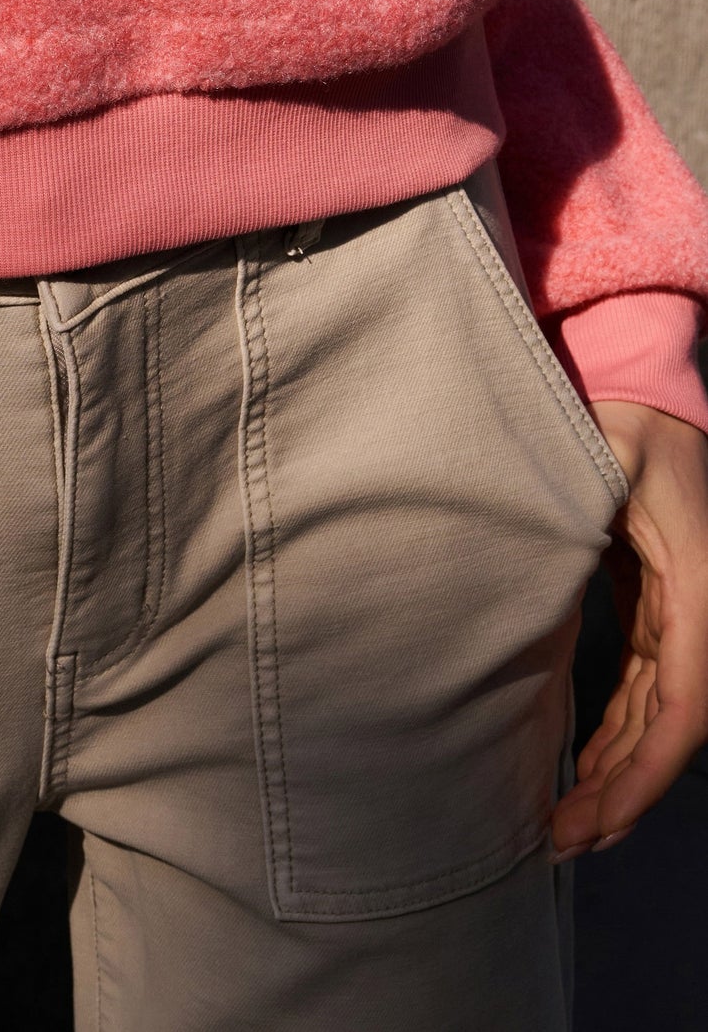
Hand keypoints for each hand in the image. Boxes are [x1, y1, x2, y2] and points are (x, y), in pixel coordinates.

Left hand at [550, 401, 707, 861]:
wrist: (643, 388)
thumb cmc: (618, 421)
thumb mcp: (602, 464)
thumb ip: (586, 520)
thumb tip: (537, 574)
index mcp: (699, 591)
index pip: (683, 707)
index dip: (644, 772)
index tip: (596, 816)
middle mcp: (702, 613)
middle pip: (670, 726)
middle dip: (622, 791)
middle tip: (562, 840)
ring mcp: (686, 613)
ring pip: (660, 714)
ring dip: (621, 770)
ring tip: (569, 822)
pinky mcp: (663, 606)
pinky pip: (650, 686)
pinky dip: (622, 731)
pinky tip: (589, 767)